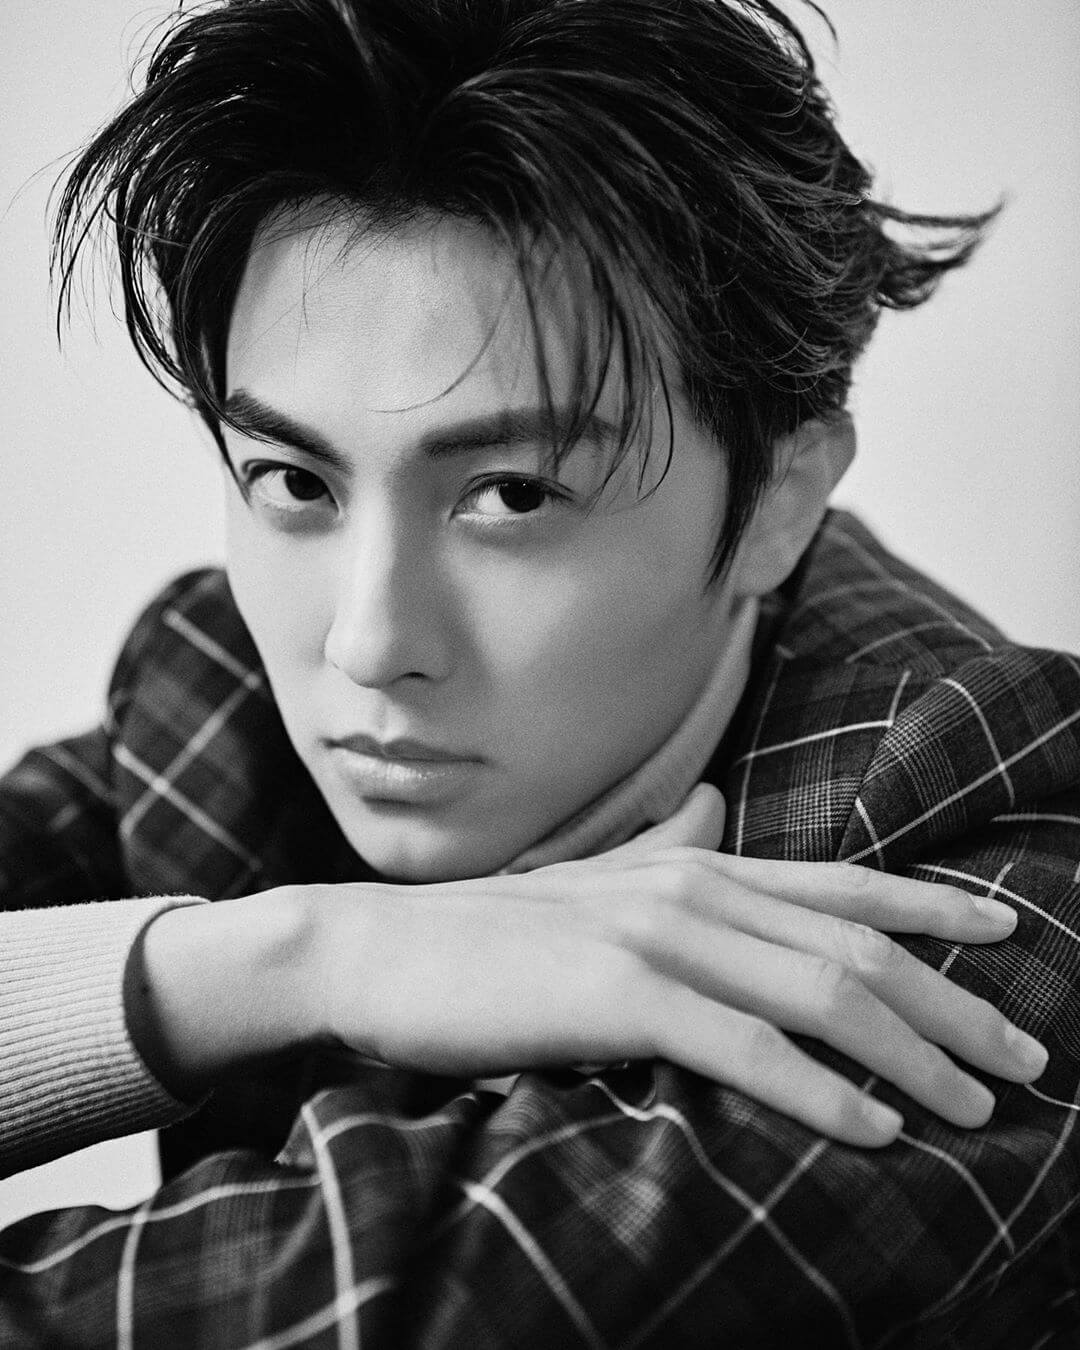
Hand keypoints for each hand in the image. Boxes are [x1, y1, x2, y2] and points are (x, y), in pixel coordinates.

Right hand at [285, 783, 1044, 1146]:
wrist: (374, 951)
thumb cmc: (485, 933)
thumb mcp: (588, 879)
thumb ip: (660, 842)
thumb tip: (715, 809)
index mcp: (688, 863)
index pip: (837, 881)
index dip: (930, 906)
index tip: (1006, 934)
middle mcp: (688, 884)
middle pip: (852, 942)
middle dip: (951, 1002)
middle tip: (1023, 1055)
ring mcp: (655, 935)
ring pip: (819, 992)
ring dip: (911, 1054)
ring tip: (974, 1107)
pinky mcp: (618, 994)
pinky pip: (748, 1048)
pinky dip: (824, 1090)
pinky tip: (877, 1128)